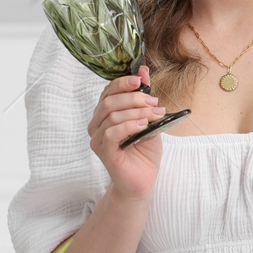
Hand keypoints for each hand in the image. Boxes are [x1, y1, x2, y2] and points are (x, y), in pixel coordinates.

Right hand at [89, 65, 165, 200]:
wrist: (143, 180)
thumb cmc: (144, 152)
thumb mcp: (149, 119)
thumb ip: (144, 98)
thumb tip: (144, 71)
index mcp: (105, 114)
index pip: (109, 91)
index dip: (124, 82)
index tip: (142, 79)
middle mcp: (97, 124)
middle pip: (109, 101)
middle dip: (134, 98)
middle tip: (154, 102)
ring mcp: (98, 138)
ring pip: (112, 115)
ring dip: (137, 112)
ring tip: (154, 115)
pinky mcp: (103, 151)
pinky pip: (112, 133)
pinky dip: (129, 126)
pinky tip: (143, 126)